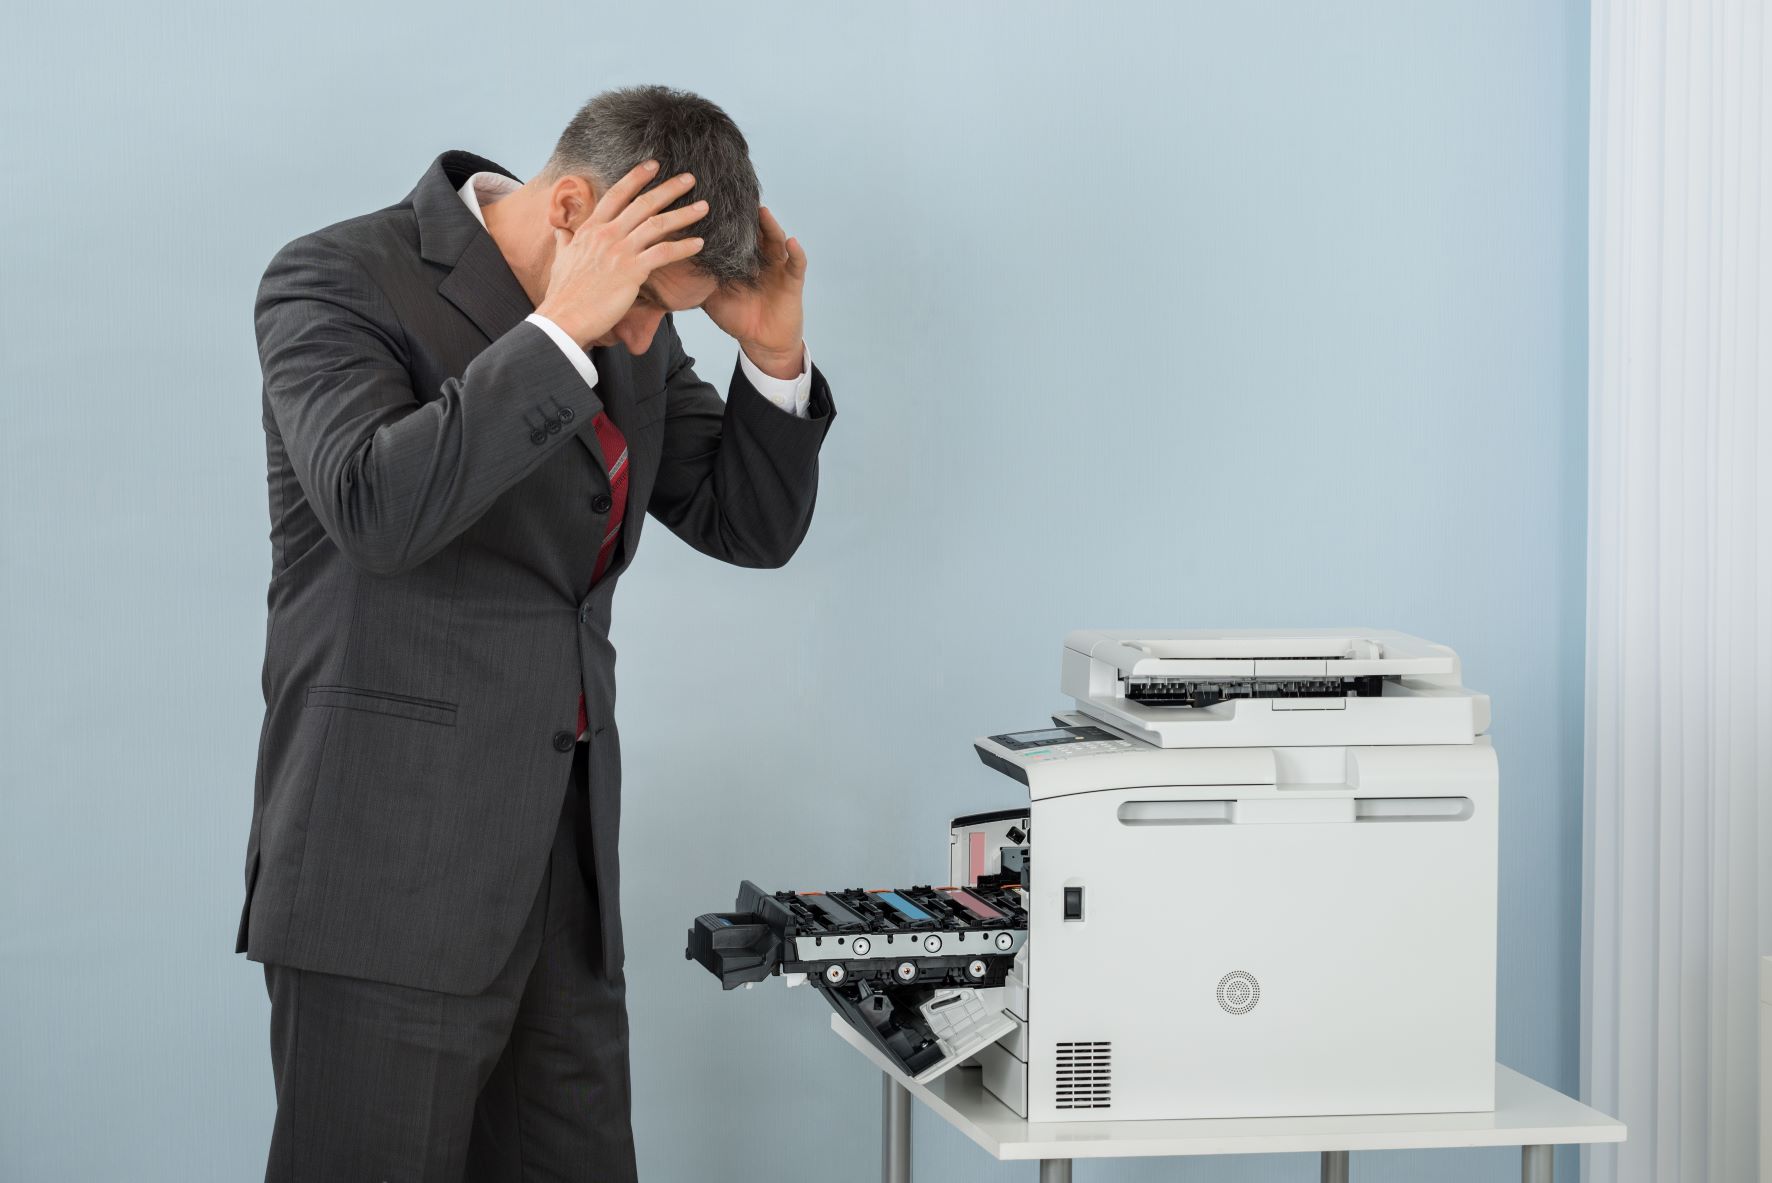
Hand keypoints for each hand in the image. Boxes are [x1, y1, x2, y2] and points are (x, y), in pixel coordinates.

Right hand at [534, 162, 706, 346]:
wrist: (564, 317)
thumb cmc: (564, 293)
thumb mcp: (561, 259)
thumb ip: (565, 241)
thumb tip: (560, 231)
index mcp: (590, 229)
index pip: (616, 195)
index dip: (635, 177)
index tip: (652, 165)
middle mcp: (606, 234)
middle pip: (643, 203)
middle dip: (668, 189)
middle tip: (689, 178)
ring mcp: (620, 251)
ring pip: (657, 224)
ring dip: (684, 214)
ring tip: (703, 207)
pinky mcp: (632, 271)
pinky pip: (664, 253)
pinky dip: (684, 247)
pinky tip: (700, 243)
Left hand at [703, 206, 806, 379]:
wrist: (761, 341)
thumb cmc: (737, 315)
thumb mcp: (709, 294)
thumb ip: (694, 276)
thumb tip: (664, 263)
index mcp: (740, 256)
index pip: (732, 230)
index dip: (722, 216)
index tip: (707, 198)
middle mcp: (760, 255)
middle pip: (755, 229)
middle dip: (746, 213)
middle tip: (733, 195)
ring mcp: (778, 266)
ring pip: (776, 240)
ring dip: (770, 226)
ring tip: (762, 211)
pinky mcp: (792, 281)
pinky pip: (797, 265)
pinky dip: (796, 253)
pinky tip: (792, 242)